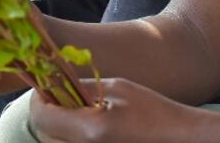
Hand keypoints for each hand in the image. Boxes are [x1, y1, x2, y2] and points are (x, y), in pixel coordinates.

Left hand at [30, 78, 206, 142]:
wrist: (180, 139)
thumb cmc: (154, 111)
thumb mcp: (117, 88)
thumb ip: (81, 87)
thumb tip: (52, 83)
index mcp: (90, 129)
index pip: (40, 116)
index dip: (40, 98)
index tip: (47, 86)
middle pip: (44, 133)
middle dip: (48, 113)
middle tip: (62, 96)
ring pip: (55, 142)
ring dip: (57, 126)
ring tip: (78, 111)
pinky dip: (71, 136)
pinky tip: (88, 125)